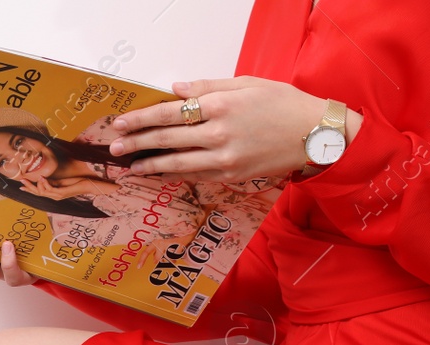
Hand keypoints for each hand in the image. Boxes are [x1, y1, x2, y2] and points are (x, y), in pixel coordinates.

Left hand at [107, 76, 360, 182]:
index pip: (170, 113)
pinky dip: (172, 175)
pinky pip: (193, 176)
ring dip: (149, 165)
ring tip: (129, 166)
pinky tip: (158, 174)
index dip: (142, 119)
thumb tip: (176, 89)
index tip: (122, 122)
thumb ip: (208, 87)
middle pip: (167, 140)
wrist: (315, 134)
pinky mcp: (229, 176)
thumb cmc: (283, 104)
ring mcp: (223, 159)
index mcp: (221, 106)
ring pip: (175, 163)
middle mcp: (218, 134)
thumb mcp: (247, 84)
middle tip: (114, 146)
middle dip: (137, 143)